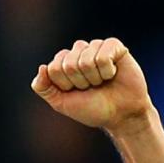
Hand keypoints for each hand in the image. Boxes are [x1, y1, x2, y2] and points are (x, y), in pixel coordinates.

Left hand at [30, 38, 153, 135]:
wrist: (122, 116)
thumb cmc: (93, 109)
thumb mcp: (62, 103)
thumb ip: (44, 88)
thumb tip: (42, 67)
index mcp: (64, 62)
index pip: (54, 68)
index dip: (66, 85)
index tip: (78, 92)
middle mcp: (79, 52)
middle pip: (69, 64)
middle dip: (81, 83)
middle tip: (93, 88)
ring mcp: (96, 47)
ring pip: (86, 60)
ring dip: (96, 78)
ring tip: (104, 82)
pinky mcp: (114, 46)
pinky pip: (103, 55)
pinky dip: (108, 71)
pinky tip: (113, 74)